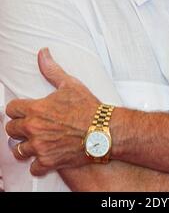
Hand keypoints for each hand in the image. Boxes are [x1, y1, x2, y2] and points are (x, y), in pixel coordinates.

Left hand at [6, 48, 99, 175]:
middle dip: (19, 128)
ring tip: (35, 142)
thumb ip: (52, 70)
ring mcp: (40, 146)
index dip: (17, 110)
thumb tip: (43, 54)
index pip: (11, 109)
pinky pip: (33, 167)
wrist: (104, 130)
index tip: (23, 112)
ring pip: (18, 150)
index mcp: (37, 109)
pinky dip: (38, 163)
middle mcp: (34, 128)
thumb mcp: (70, 84)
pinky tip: (45, 156)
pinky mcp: (48, 161)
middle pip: (11, 130)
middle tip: (30, 127)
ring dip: (25, 146)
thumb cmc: (89, 108)